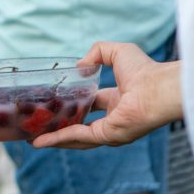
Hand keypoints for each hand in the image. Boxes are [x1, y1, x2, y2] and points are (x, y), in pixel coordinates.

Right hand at [32, 42, 181, 148]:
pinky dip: (59, 139)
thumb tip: (80, 65)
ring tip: (35, 141)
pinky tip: (42, 141)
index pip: (92, 105)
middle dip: (61, 128)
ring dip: (56, 139)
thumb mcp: (116, 52)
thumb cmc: (145, 70)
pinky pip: (78, 137)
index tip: (56, 104)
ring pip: (76, 137)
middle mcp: (113, 118)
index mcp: (118, 101)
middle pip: (81, 125)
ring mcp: (110, 130)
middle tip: (41, 128)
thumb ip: (98, 52)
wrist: (158, 88)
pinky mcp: (106, 136)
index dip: (74, 105)